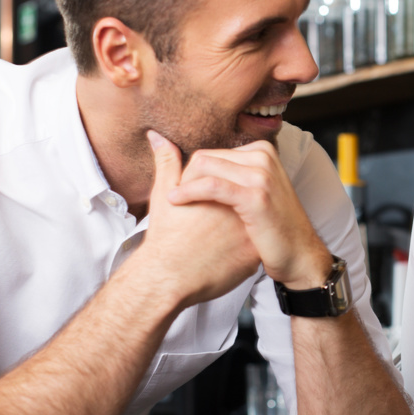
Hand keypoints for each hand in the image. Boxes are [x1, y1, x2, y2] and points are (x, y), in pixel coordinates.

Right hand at [136, 131, 261, 309]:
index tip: (194, 209)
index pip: (228, 179)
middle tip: (205, 223)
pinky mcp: (255, 255)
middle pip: (244, 198)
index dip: (208, 192)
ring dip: (239, 225)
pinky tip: (226, 252)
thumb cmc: (165, 238)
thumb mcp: (164, 195)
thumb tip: (157, 135)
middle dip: (230, 205)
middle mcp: (243, 208)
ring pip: (254, 221)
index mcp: (225, 189)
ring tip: (215, 236)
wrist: (168, 279)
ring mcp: (252, 232)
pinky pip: (256, 244)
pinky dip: (243, 245)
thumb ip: (166, 163)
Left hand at [167, 140, 332, 288]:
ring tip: (174, 203)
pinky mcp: (256, 196)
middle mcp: (263, 157)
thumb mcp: (254, 192)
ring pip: (205, 167)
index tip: (184, 196)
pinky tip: (175, 202)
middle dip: (186, 179)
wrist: (299, 255)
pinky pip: (211, 185)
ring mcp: (262, 175)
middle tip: (178, 203)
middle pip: (205, 158)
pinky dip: (189, 192)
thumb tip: (175, 147)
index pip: (211, 154)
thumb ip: (228, 174)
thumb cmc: (271, 228)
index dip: (193, 176)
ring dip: (184, 186)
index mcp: (262, 151)